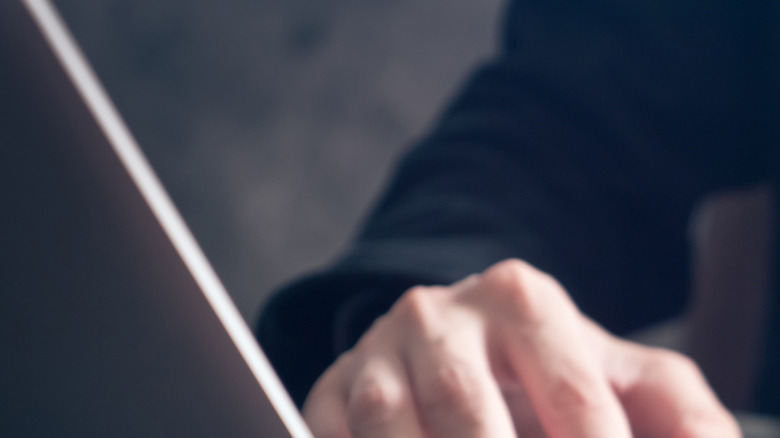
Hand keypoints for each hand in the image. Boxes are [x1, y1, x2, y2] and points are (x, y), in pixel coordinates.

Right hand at [302, 259, 739, 437]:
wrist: (455, 338)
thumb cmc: (551, 368)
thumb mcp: (623, 377)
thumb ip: (683, 417)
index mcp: (521, 298)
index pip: (575, 402)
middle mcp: (440, 312)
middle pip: (474, 420)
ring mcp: (377, 348)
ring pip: (394, 430)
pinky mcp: (333, 385)